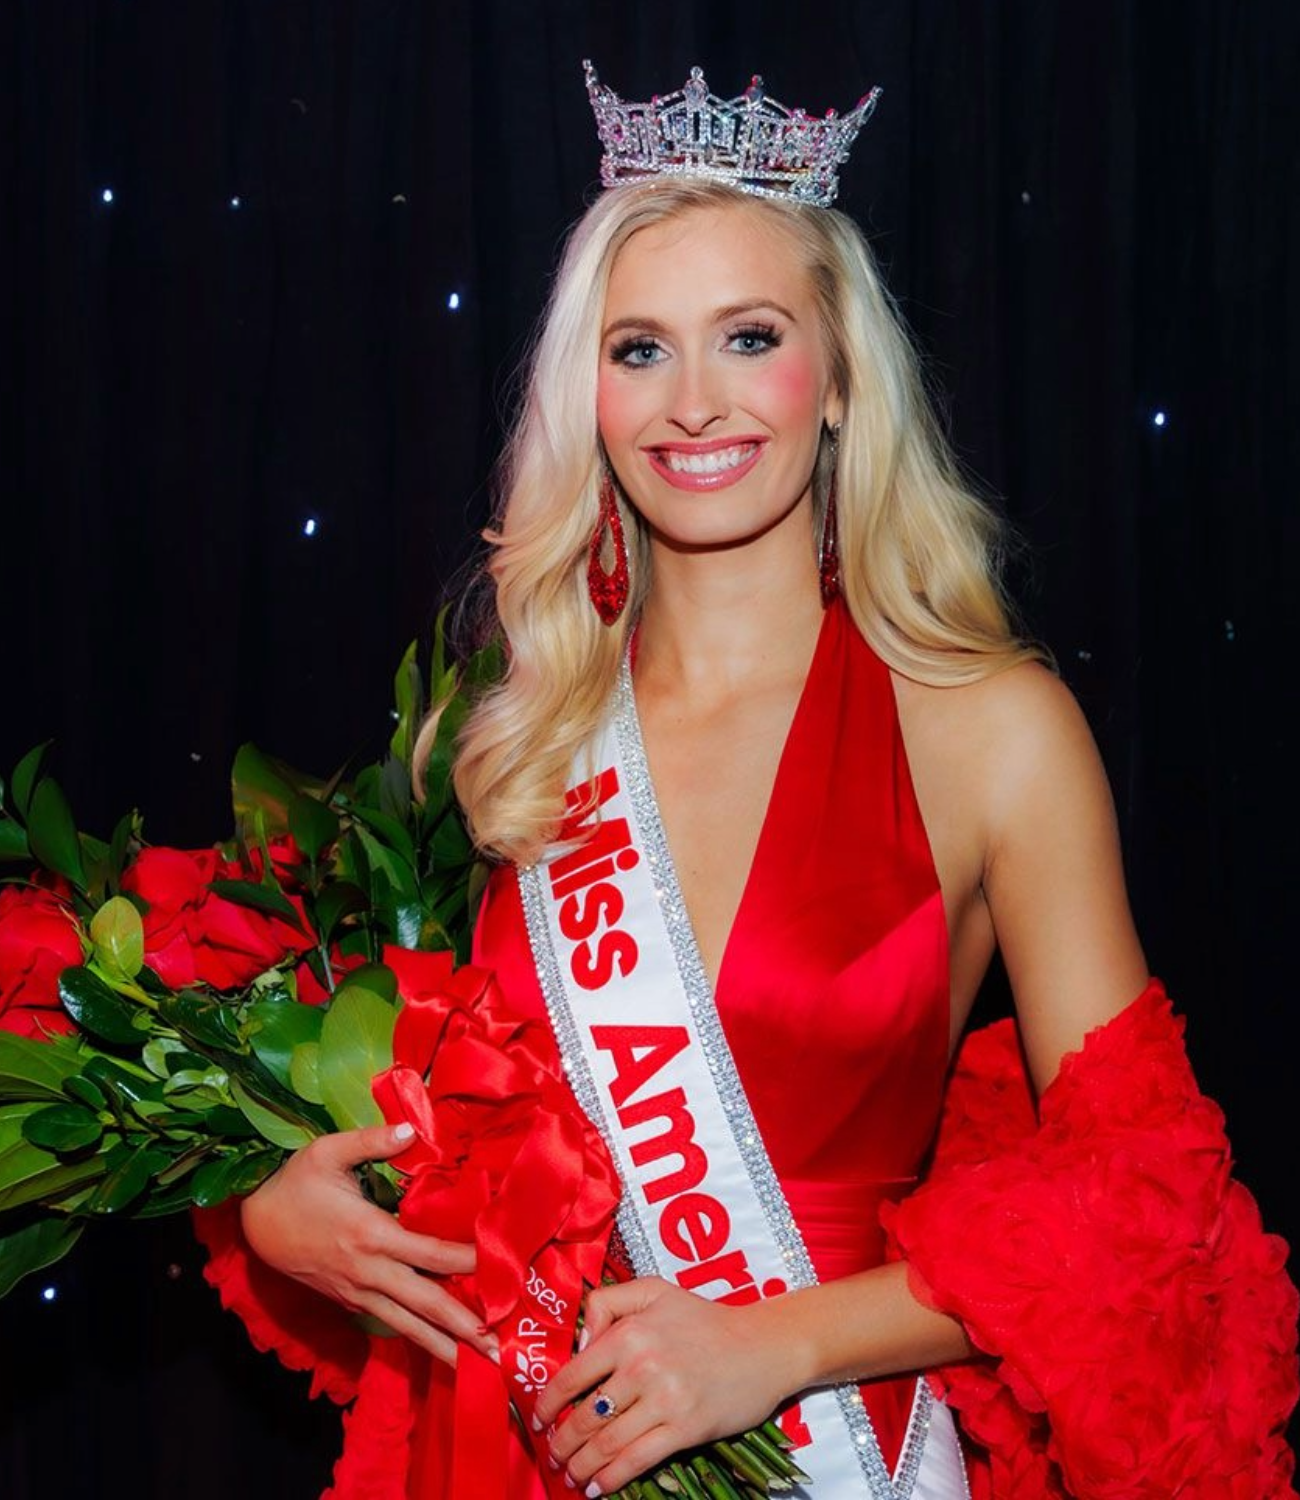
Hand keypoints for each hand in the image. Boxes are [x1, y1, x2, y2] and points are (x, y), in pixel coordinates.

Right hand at [240, 1121, 493, 1365]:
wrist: (254, 1221)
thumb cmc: (295, 1182)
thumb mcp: (329, 1151)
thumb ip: (372, 1140)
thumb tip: (411, 1127)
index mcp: (371, 1233)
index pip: (430, 1253)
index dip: (467, 1263)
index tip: (501, 1272)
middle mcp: (368, 1270)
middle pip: (425, 1303)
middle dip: (463, 1328)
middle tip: (498, 1351)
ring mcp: (357, 1292)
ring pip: (407, 1326)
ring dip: (443, 1347)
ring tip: (476, 1368)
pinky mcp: (348, 1302)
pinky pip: (389, 1322)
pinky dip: (415, 1336)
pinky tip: (438, 1347)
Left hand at [534, 1277, 796, 1495]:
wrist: (763, 1345)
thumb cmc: (704, 1319)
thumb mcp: (654, 1291)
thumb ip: (608, 1302)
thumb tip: (579, 1341)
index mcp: (630, 1332)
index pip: (572, 1375)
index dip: (548, 1404)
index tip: (539, 1420)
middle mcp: (642, 1366)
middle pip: (585, 1416)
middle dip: (562, 1443)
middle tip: (553, 1456)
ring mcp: (664, 1400)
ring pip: (607, 1443)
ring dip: (581, 1466)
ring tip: (571, 1475)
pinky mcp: (686, 1428)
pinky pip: (638, 1460)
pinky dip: (611, 1478)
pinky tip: (597, 1487)